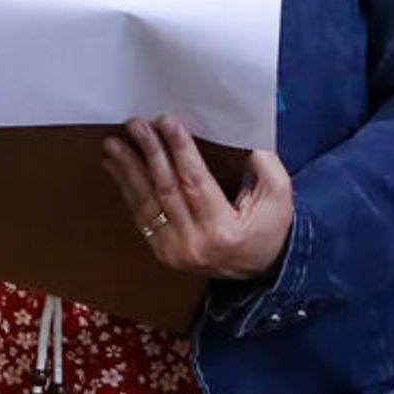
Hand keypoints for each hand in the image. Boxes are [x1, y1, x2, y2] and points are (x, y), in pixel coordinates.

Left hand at [105, 116, 294, 281]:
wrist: (259, 272)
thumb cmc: (269, 230)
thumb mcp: (280, 200)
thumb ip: (268, 171)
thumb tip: (246, 145)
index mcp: (224, 231)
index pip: (195, 182)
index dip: (180, 150)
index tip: (166, 122)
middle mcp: (195, 243)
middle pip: (166, 189)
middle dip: (149, 152)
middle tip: (135, 124)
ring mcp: (174, 251)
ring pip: (146, 202)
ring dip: (127, 169)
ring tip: (113, 143)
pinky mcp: (162, 252)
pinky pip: (140, 216)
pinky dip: (125, 189)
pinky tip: (113, 167)